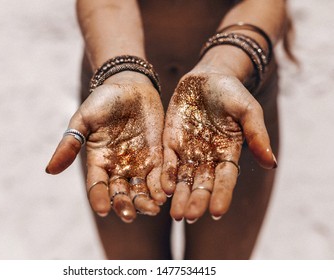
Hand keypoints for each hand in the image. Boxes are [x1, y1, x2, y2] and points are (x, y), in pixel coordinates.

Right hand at [46, 72, 166, 222]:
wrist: (130, 87)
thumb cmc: (103, 101)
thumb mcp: (84, 120)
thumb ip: (70, 144)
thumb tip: (49, 171)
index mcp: (99, 162)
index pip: (98, 186)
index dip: (99, 198)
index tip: (103, 210)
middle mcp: (119, 168)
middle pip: (122, 194)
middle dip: (125, 206)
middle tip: (129, 215)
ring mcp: (139, 163)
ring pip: (143, 190)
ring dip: (147, 201)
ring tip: (153, 208)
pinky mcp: (158, 156)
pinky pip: (161, 175)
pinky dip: (163, 185)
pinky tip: (167, 192)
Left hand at [161, 73, 275, 221]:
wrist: (206, 77)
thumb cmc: (231, 92)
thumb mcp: (248, 110)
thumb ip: (257, 134)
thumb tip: (271, 163)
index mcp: (228, 152)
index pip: (225, 179)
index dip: (222, 195)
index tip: (217, 213)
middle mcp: (207, 157)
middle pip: (202, 184)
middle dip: (196, 200)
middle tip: (190, 217)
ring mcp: (188, 151)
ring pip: (183, 178)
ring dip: (178, 196)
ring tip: (174, 214)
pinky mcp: (170, 142)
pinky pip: (167, 162)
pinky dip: (165, 175)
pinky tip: (163, 188)